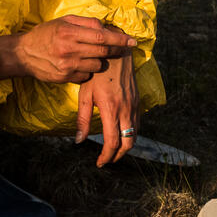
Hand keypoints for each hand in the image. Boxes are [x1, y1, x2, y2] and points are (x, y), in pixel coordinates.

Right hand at [0, 15, 135, 82]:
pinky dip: (88, 71)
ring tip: (92, 55)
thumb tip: (106, 27)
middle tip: (121, 48)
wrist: (24, 53)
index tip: (132, 41)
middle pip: (102, 52)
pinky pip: (86, 76)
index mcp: (69, 33)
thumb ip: (86, 23)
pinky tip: (80, 64)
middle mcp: (69, 50)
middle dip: (115, 50)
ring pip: (97, 66)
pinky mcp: (65, 78)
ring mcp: (67, 66)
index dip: (119, 39)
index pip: (101, 36)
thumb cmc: (46, 34)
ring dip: (100, 61)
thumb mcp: (63, 21)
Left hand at [75, 49, 138, 166]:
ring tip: (113, 151)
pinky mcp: (138, 102)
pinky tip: (121, 134)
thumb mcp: (85, 94)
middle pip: (128, 143)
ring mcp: (134, 106)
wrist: (117, 54)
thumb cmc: (97, 72)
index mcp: (111, 109)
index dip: (106, 156)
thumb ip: (82, 118)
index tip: (99, 162)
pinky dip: (131, 135)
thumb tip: (78, 141)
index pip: (112, 142)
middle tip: (107, 160)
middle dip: (118, 156)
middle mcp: (126, 109)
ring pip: (135, 135)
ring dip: (125, 146)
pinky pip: (137, 124)